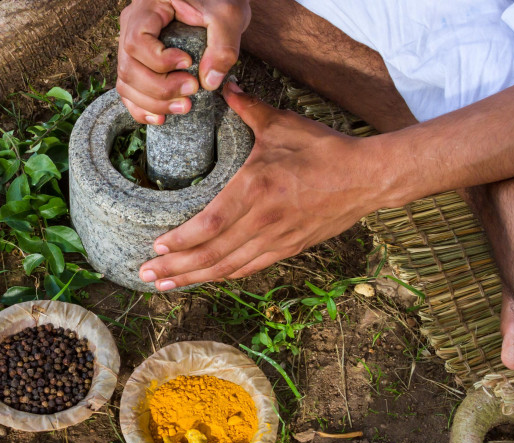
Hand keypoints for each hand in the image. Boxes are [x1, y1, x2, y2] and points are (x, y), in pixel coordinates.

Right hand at [117, 0, 249, 123]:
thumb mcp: (228, 15)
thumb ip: (223, 45)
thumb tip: (209, 83)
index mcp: (148, 7)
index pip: (136, 42)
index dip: (159, 61)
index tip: (189, 63)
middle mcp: (132, 25)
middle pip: (128, 67)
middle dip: (159, 89)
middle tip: (192, 91)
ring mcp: (131, 45)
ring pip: (126, 82)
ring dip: (152, 103)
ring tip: (185, 107)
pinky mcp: (138, 62)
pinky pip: (128, 89)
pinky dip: (142, 107)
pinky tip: (162, 117)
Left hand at [139, 83, 386, 290]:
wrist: (368, 178)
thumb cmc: (325, 149)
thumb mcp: (283, 125)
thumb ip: (248, 109)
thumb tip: (223, 87)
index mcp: (258, 188)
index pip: (210, 224)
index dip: (181, 241)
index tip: (156, 246)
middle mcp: (265, 220)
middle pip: (212, 253)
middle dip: (175, 268)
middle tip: (145, 275)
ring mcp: (278, 239)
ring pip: (228, 268)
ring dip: (193, 278)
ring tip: (164, 284)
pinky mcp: (289, 249)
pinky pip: (249, 269)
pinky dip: (223, 276)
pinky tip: (204, 279)